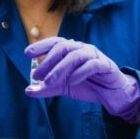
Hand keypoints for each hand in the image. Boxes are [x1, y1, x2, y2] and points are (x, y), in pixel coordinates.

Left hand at [25, 37, 139, 123]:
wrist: (112, 95)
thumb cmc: (88, 85)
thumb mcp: (64, 87)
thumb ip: (47, 88)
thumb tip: (28, 90)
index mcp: (72, 50)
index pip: (55, 43)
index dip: (41, 46)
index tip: (27, 53)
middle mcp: (82, 49)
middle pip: (64, 47)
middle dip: (48, 60)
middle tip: (37, 75)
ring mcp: (95, 55)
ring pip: (76, 55)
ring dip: (60, 68)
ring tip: (50, 81)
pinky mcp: (106, 65)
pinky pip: (92, 64)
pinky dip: (80, 72)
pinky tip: (72, 81)